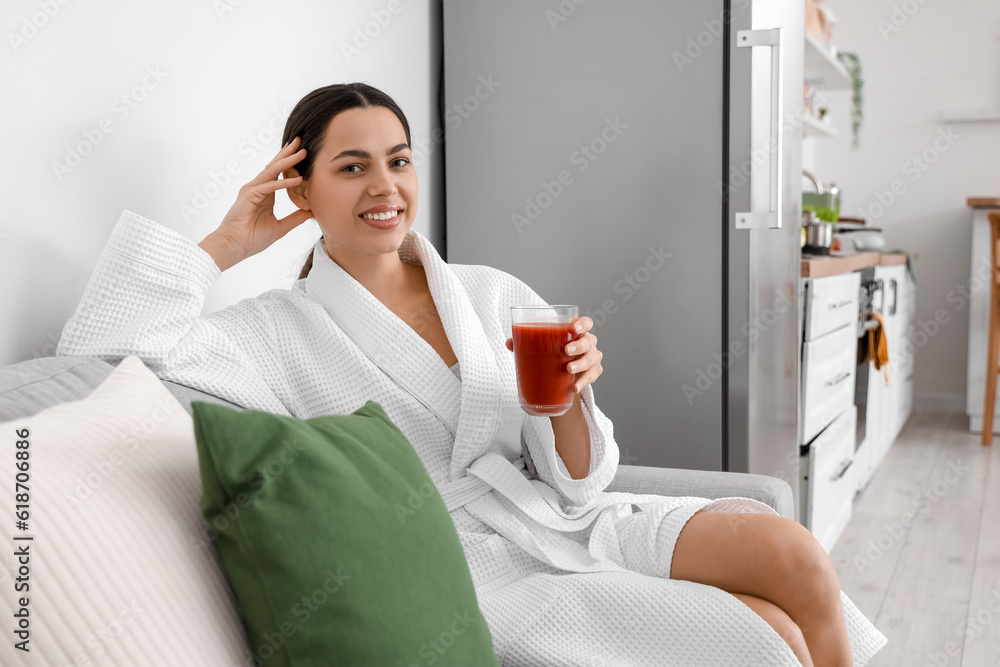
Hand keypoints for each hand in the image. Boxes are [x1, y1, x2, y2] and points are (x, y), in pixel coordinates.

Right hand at [202, 137, 312, 268]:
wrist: (235, 247)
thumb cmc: (252, 239)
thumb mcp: (280, 227)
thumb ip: (295, 218)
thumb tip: (311, 212)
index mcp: (264, 194)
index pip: (278, 173)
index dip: (288, 162)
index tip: (300, 152)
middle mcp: (257, 188)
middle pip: (274, 166)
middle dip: (288, 153)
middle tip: (301, 141)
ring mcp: (251, 190)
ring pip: (272, 171)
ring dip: (288, 161)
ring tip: (302, 152)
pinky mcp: (249, 196)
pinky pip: (269, 186)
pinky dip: (283, 182)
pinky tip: (297, 178)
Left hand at [504, 316, 603, 393]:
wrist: (562, 378)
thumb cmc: (552, 355)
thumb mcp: (540, 349)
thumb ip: (525, 343)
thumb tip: (509, 342)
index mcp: (575, 332)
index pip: (585, 323)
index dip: (582, 324)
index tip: (573, 328)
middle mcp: (587, 342)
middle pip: (589, 340)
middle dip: (578, 345)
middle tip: (566, 351)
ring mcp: (592, 357)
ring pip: (592, 358)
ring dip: (581, 364)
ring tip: (568, 369)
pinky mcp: (593, 372)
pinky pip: (592, 375)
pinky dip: (584, 381)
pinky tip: (575, 387)